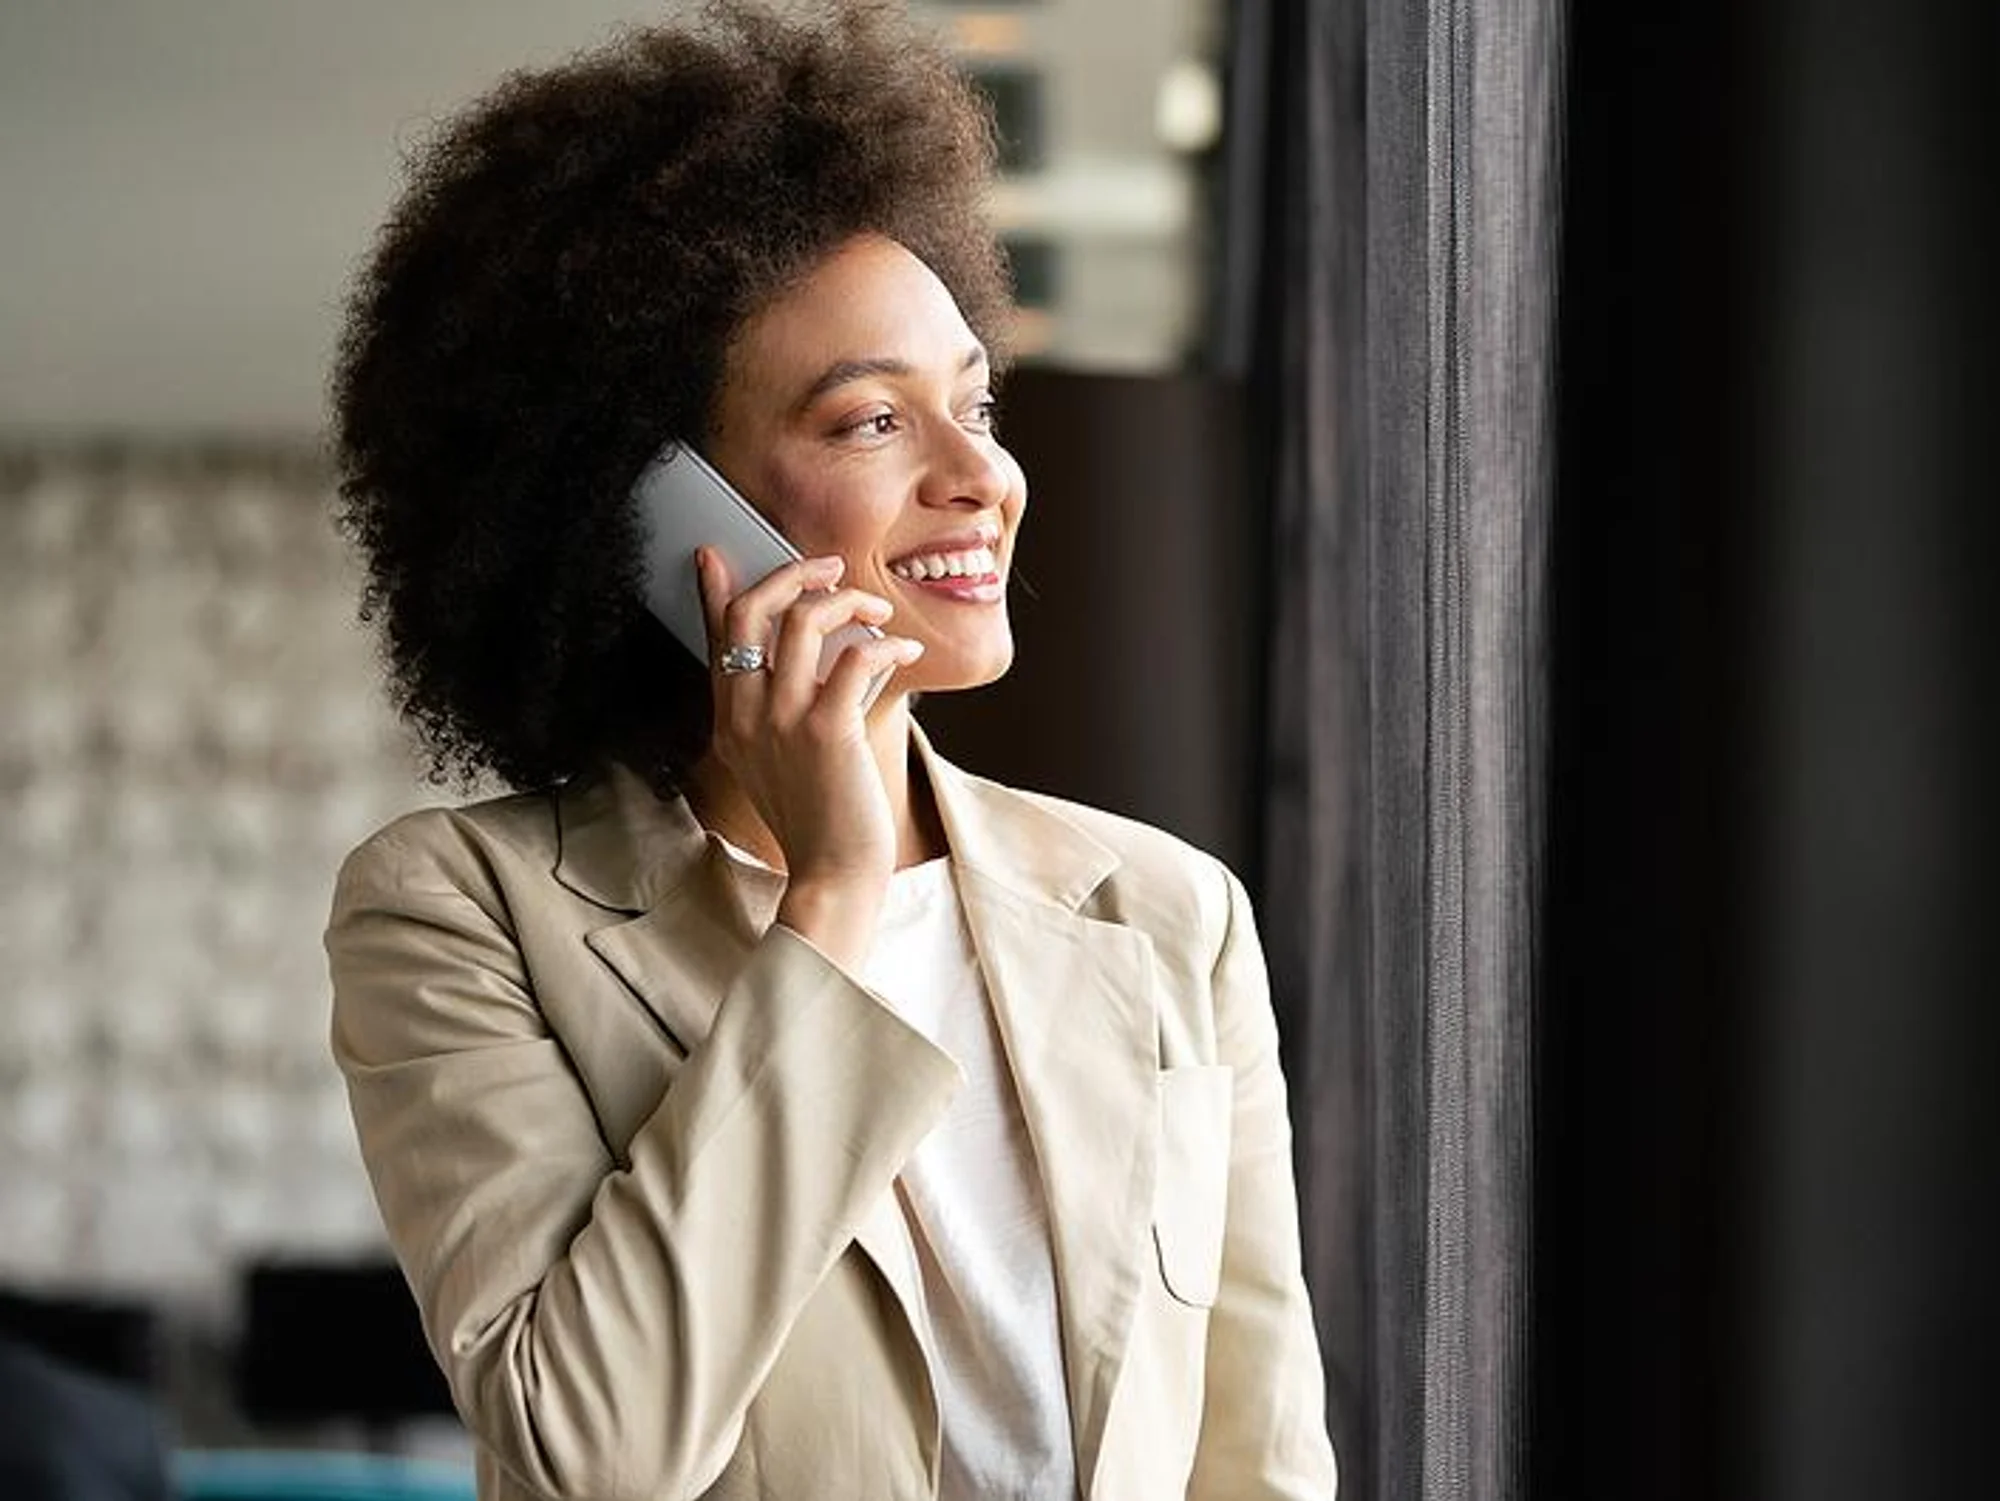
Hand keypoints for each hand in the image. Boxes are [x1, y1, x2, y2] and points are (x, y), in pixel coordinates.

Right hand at [696, 549, 923, 963]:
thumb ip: (785, 708)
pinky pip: (856, 656)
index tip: (714, 554)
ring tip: (877, 610)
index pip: (717, 637)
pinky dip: (886, 642)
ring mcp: (782, 721)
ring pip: (803, 620)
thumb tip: (827, 656)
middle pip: (753, 610)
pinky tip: (904, 648)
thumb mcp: (783, 760)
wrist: (832, 875)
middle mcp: (746, 714)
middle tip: (830, 569)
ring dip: (847, 601)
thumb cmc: (819, 818)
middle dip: (792, 574)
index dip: (716, 589)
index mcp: (730, 720)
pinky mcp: (826, 731)